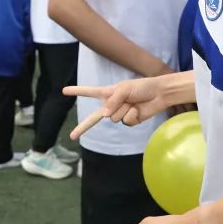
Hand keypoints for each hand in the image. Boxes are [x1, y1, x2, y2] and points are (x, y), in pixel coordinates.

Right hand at [66, 72, 195, 139]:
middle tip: (72, 136)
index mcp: (107, 93)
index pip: (89, 92)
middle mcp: (112, 105)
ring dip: (124, 110)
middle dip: (83, 127)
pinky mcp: (130, 121)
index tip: (64, 91)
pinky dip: (132, 116)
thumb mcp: (124, 89)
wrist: (159, 94)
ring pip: (114, 118)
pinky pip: (125, 122)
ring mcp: (120, 114)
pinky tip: (138, 110)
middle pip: (94, 118)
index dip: (77, 91)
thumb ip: (112, 101)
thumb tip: (104, 116)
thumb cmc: (141, 87)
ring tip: (133, 103)